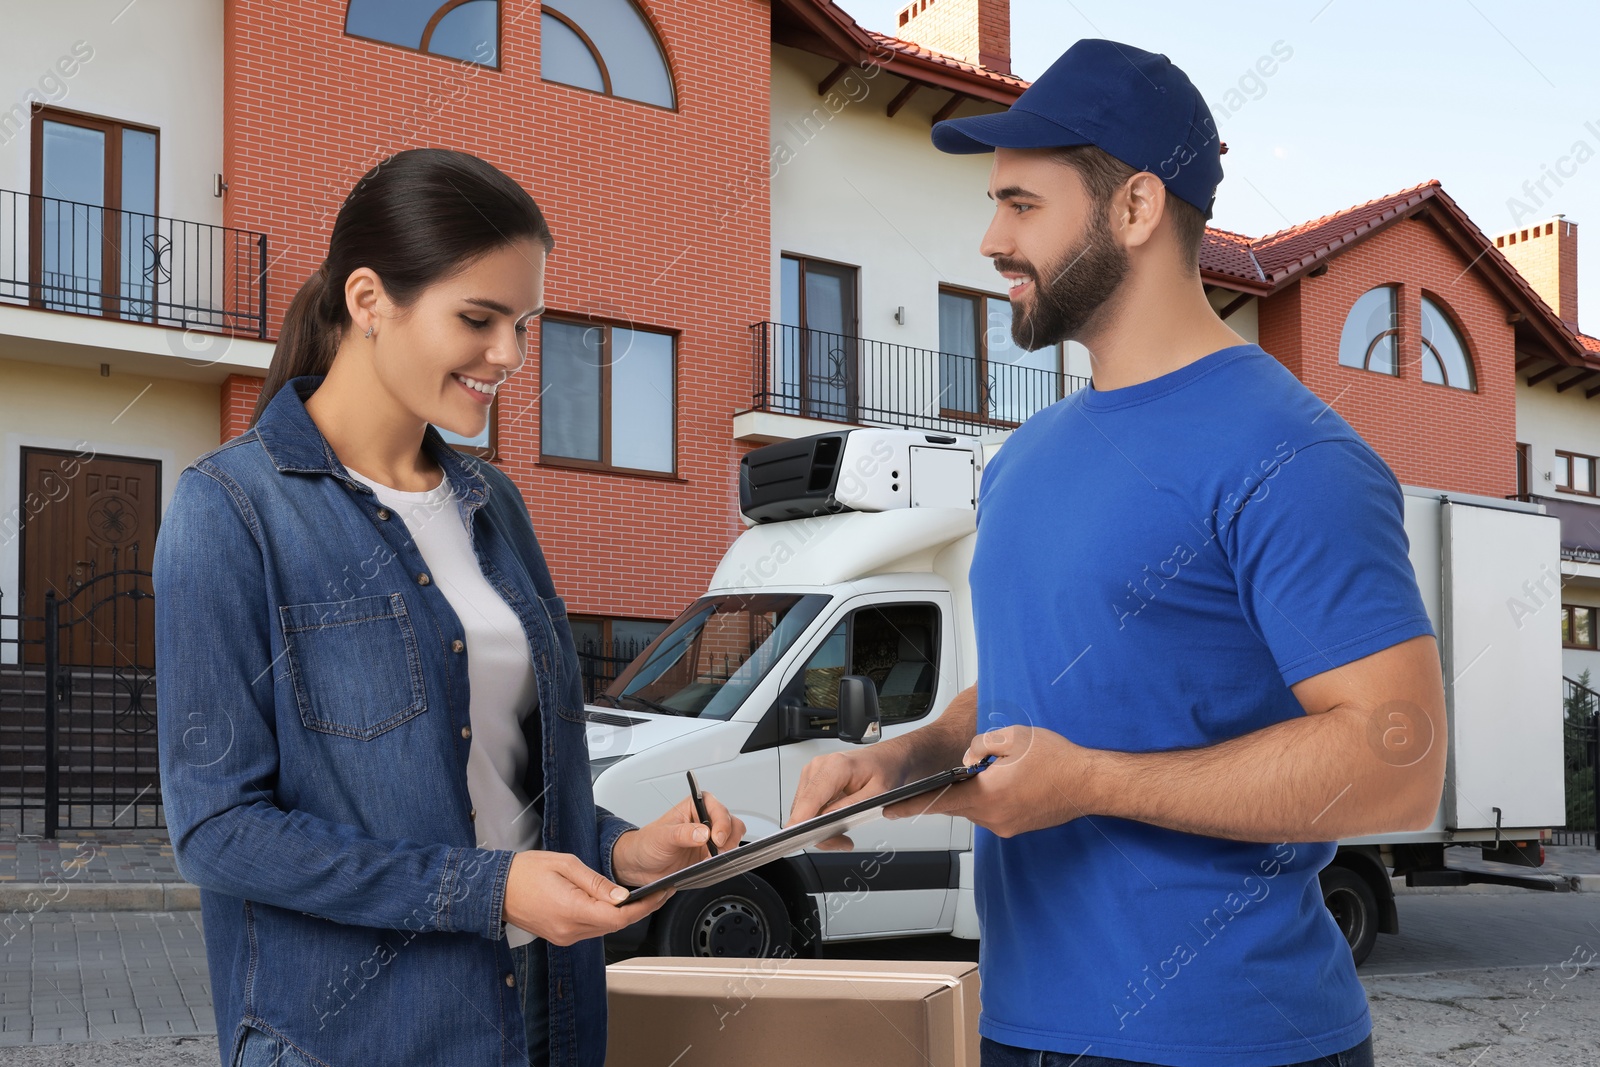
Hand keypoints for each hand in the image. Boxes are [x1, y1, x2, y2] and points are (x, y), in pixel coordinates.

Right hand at [501, 851, 670, 945]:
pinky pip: (591, 929)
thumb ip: (597, 883)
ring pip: (604, 929)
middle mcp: (569, 930)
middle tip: (657, 892)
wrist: (496, 888)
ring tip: (639, 896)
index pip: (618, 917)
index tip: (659, 894)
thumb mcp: (566, 864)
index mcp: (571, 910)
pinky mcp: (561, 937)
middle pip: (615, 926)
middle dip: (638, 910)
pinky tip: (611, 904)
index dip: (643, 907)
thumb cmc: (526, 872)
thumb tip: (622, 896)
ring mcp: (565, 937)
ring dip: (622, 915)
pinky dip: (605, 917)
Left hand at [610, 792, 746, 888]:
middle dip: (729, 838)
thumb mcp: (662, 837)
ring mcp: (709, 839)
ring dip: (728, 851)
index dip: (722, 823)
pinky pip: (725, 857)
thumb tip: (703, 832)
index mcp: (695, 806)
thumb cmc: (647, 844)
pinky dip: (722, 862)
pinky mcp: (710, 856)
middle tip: (718, 851)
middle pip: (731, 824)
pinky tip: (709, 866)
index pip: (718, 808)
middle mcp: (705, 820)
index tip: (716, 838)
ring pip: (733, 840)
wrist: (641, 866)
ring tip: (712, 859)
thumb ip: (683, 833)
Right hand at [787, 744, 917, 850]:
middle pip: (804, 808)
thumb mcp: (878, 792)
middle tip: (842, 842)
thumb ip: (852, 806)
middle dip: (819, 831)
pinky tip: (835, 823)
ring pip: (802, 810)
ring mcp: (813, 772)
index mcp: (836, 766)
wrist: (886, 759)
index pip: (811, 797)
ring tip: (842, 835)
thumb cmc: (885, 770)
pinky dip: (818, 819)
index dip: (800, 818)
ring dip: (818, 827)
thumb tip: (828, 818)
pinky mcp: (812, 779)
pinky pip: (807, 806)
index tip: (795, 836)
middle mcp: (819, 766)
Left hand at [883, 725, 1094, 837]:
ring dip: (975, 792)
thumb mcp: (1013, 737)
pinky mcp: (1017, 827)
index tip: (890, 809)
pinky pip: (992, 813)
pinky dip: (991, 798)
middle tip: (954, 774)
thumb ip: (980, 745)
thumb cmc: (1057, 760)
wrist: (1090, 784)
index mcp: (986, 795)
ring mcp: (1005, 826)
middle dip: (952, 788)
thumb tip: (967, 757)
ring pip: (975, 808)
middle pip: (957, 804)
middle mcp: (993, 817)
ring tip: (994, 772)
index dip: (911, 804)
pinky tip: (1007, 782)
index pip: (938, 802)